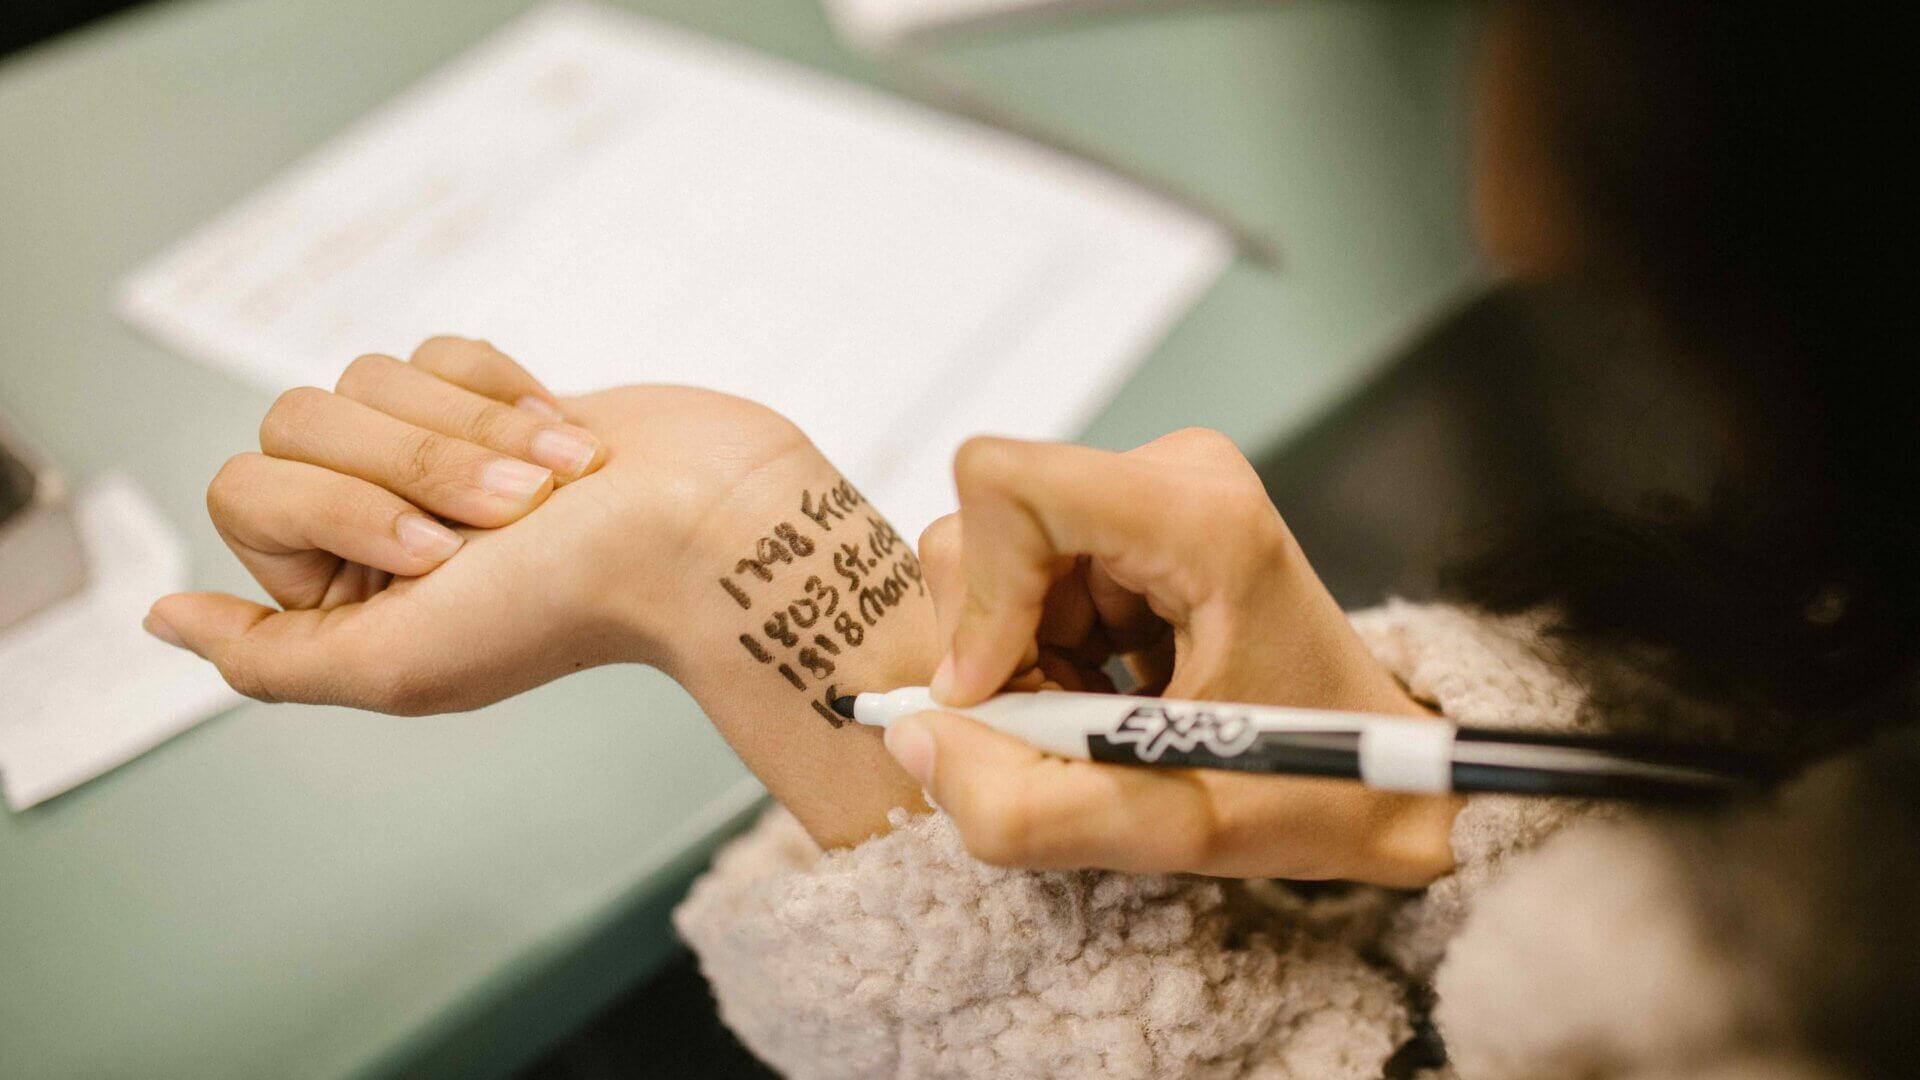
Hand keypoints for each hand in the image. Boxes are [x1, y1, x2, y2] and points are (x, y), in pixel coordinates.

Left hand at [145, 336, 832, 713]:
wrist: (707, 530)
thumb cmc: (567, 604)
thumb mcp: (396, 665)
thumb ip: (265, 660)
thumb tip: (161, 621)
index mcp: (343, 593)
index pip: (247, 490)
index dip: (337, 507)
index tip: (440, 554)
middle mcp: (378, 523)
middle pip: (297, 418)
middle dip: (413, 461)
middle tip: (506, 518)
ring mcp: (437, 455)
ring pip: (369, 374)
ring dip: (474, 428)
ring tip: (552, 485)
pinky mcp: (495, 397)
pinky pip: (439, 346)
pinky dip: (508, 389)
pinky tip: (569, 444)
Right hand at [885, 429, 1459, 885]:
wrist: (1386, 774)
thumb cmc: (1312, 788)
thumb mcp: (1171, 828)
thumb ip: (1023, 805)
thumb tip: (914, 736)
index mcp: (1203, 519)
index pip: (1009, 484)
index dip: (978, 599)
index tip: (1002, 692)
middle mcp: (1175, 475)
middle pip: (984, 532)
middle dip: (998, 651)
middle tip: (1072, 727)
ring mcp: (1155, 489)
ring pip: (992, 562)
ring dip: (1021, 663)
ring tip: (1104, 719)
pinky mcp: (1136, 517)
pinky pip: (1024, 578)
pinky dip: (1042, 655)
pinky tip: (1112, 696)